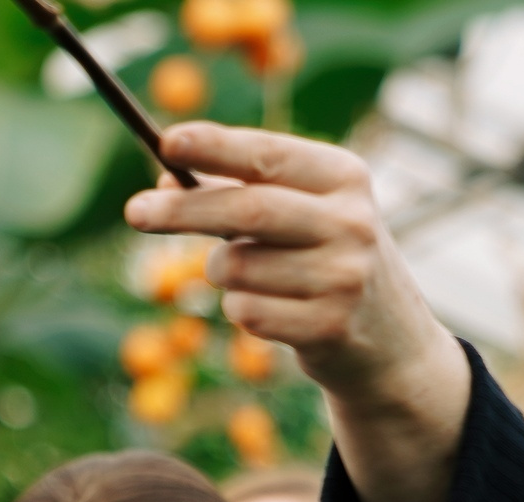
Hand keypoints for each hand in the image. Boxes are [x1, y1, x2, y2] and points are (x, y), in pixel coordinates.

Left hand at [124, 122, 465, 419]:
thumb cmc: (323, 257)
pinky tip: (276, 310)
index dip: (214, 146)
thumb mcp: (296, 212)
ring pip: (236, 268)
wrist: (389, 337)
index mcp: (343, 177)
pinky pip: (245, 313)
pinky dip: (241, 309)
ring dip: (222, 272)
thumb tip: (162, 178)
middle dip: (183, 210)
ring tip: (255, 277)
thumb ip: (234, 191)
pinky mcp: (328, 326)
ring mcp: (344, 276)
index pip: (268, 155)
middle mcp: (351, 221)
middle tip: (134, 211)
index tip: (165, 141)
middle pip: (247, 210)